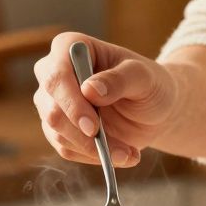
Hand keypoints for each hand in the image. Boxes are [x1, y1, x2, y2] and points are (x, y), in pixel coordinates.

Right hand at [31, 32, 179, 167]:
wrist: (154, 110)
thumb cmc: (149, 84)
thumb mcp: (144, 77)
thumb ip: (119, 79)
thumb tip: (90, 89)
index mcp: (70, 48)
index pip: (56, 75)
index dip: (71, 103)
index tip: (93, 126)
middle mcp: (54, 74)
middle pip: (51, 109)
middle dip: (82, 134)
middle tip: (114, 149)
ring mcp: (53, 104)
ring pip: (57, 134)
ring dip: (94, 150)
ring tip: (128, 152)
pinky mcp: (59, 130)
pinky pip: (67, 150)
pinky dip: (95, 157)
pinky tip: (121, 154)